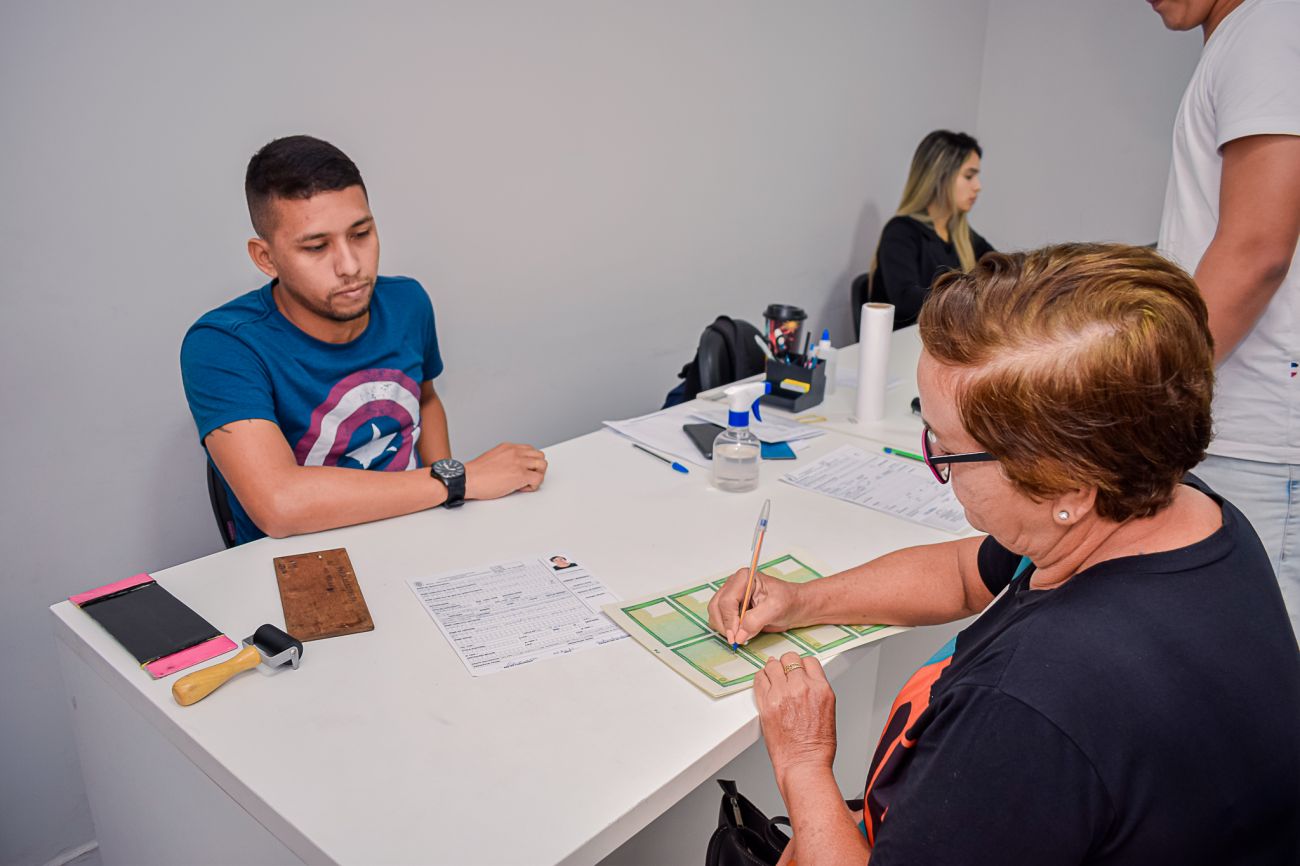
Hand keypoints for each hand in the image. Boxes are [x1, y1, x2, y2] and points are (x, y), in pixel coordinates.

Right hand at [464, 443, 546, 499]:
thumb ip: (506, 459)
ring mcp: (519, 462)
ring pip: (543, 465)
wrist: (467, 479)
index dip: (528, 462)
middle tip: (527, 477)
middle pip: (540, 456)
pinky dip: (533, 486)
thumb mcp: (493, 458)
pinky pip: (538, 479)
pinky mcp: (520, 475)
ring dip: (537, 475)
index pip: (530, 450)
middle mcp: (516, 452)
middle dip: (536, 468)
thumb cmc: (476, 473)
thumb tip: (512, 468)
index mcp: (509, 447)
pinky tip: (521, 488)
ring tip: (525, 483)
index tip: (521, 470)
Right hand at [707, 567, 801, 645]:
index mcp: (744, 578)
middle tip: (736, 640)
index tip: (736, 637)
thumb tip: (739, 635)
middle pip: (716, 606)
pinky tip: (740, 633)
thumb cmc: (789, 601)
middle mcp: (734, 584)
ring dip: (723, 628)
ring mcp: (731, 595)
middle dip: (724, 625)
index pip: (727, 600)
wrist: (795, 606)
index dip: (730, 620)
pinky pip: (720, 619)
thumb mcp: (775, 609)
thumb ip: (755, 621)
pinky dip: (726, 629)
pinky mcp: (732, 607)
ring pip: (715, 613)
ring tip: (739, 637)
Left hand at [755, 653, 836, 786]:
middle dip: (786, 664)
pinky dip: (760, 679)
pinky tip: (763, 683)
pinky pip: (759, 679)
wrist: (804, 765)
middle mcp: (802, 687)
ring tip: (772, 677)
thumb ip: (816, 691)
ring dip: (772, 669)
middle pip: (790, 658)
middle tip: (784, 672)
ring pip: (773, 664)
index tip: (798, 670)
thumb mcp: (827, 711)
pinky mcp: (767, 703)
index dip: (802, 665)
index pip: (809, 661)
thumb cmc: (817, 746)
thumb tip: (805, 682)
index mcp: (821, 689)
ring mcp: (783, 694)